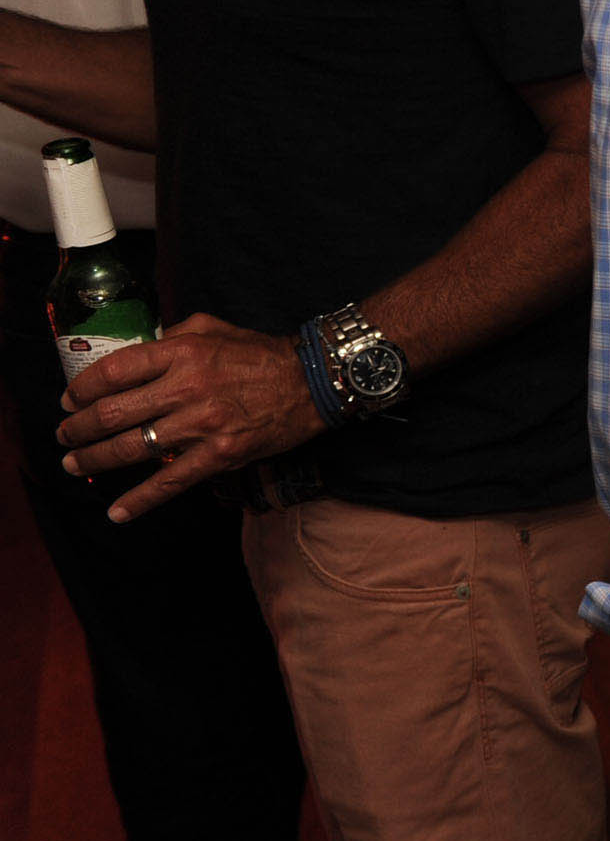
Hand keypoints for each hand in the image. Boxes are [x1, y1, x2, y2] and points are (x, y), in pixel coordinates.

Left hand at [57, 314, 326, 521]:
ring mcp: (203, 424)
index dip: (81, 389)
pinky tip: (117, 512)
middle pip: (112, 413)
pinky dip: (140, 500)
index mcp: (182, 352)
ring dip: (94, 460)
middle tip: (65, 435)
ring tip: (75, 464)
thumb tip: (131, 355)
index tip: (69, 400)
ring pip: (132, 449)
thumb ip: (169, 337)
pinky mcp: (220, 455)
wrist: (314, 382)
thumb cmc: (261, 353)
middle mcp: (187, 387)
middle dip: (77, 429)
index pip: (114, 372)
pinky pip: (170, 482)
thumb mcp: (213, 328)